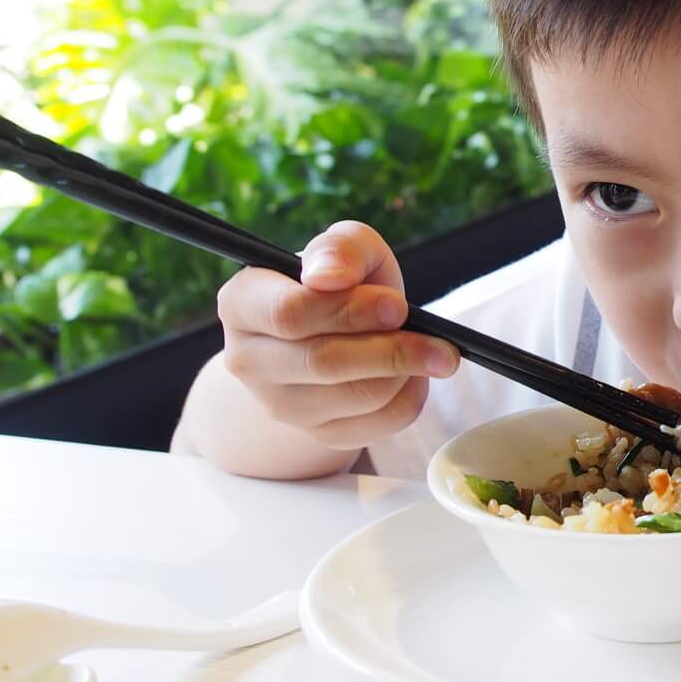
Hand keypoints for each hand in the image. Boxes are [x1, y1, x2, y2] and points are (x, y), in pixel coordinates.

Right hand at [216, 220, 457, 448]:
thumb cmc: (342, 282)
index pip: (289, 313)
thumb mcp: (346, 249)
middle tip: (438, 340)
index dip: (351, 310)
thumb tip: (329, 276)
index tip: (397, 305)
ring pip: (357, 397)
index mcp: (242, 303)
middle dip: (393, 349)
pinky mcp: (317, 433)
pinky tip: (413, 375)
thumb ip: (341, 248)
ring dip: (406, 371)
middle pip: (323, 362)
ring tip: (427, 349)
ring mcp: (279, 404)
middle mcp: (248, 359)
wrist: (336, 331)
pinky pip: (378, 423)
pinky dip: (411, 397)